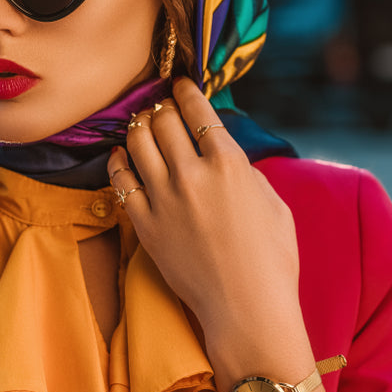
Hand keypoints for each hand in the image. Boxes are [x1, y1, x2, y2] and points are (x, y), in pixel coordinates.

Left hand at [107, 77, 302, 339]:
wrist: (246, 307)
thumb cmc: (271, 259)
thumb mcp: (271, 202)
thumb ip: (243, 171)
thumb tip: (221, 154)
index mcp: (228, 163)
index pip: (198, 111)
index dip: (186, 91)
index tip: (180, 84)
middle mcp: (192, 174)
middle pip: (162, 122)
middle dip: (160, 108)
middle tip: (160, 107)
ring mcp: (163, 199)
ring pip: (137, 143)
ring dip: (138, 127)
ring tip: (140, 124)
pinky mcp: (145, 224)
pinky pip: (121, 180)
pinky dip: (119, 161)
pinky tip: (121, 155)